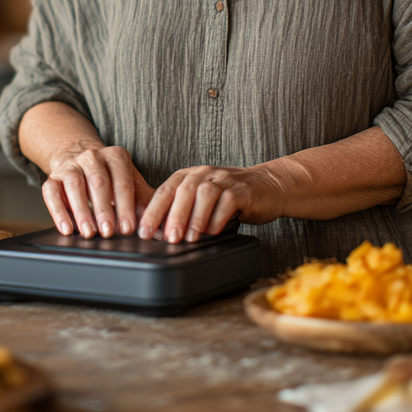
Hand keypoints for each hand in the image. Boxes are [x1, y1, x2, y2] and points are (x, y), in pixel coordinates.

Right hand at [42, 142, 155, 238]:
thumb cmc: (112, 180)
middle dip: (104, 209)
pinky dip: (58, 211)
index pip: (122, 181)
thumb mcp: (130, 186)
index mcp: (116, 156)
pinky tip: (66, 228)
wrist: (81, 163)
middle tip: (109, 232)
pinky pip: (51, 192)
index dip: (125, 205)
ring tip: (89, 233)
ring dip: (82, 211)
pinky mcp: (53, 177)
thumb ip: (144, 204)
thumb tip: (159, 231)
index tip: (128, 228)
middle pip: (98, 182)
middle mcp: (92, 156)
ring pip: (74, 185)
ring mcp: (71, 165)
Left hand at [139, 164, 282, 243]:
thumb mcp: (202, 201)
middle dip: (173, 216)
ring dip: (195, 218)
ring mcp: (224, 180)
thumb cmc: (230, 197)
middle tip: (168, 238)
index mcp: (188, 176)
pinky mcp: (243, 190)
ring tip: (189, 238)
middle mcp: (204, 174)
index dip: (152, 211)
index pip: (165, 191)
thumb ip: (183, 212)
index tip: (143, 231)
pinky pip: (228, 201)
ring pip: (205, 194)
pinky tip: (213, 231)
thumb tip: (160, 234)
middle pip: (183, 191)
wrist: (268, 186)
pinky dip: (218, 217)